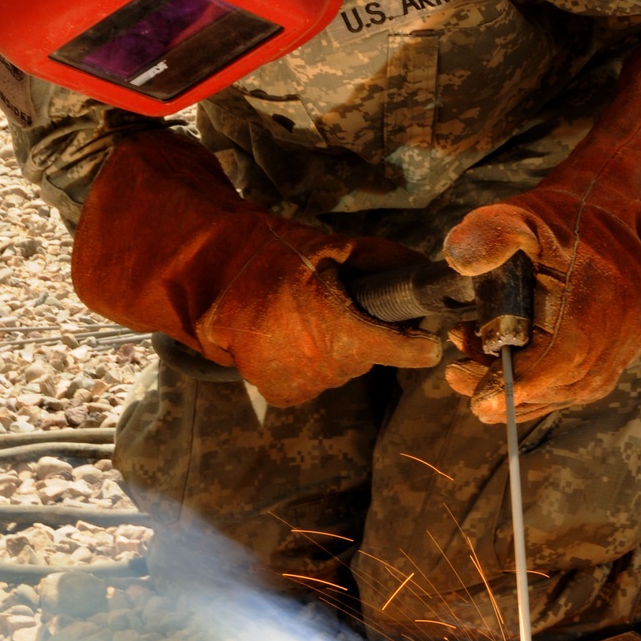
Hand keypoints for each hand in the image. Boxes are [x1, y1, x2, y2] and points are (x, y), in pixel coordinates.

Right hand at [72, 130, 440, 406]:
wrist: (213, 283)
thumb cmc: (278, 258)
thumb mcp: (335, 247)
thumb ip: (386, 261)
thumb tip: (428, 271)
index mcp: (349, 331)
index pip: (414, 352)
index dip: (418, 340)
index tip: (418, 332)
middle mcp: (332, 367)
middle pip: (373, 358)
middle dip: (367, 335)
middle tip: (340, 307)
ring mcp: (306, 384)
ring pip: (342, 369)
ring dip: (334, 349)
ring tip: (307, 319)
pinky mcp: (284, 393)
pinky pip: (313, 380)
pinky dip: (307, 363)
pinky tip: (290, 338)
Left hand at [441, 27, 640, 422]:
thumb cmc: (581, 208)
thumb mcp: (530, 209)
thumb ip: (494, 231)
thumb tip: (457, 256)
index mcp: (591, 314)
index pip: (543, 375)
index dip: (501, 384)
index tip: (466, 377)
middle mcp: (611, 341)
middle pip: (550, 393)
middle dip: (502, 389)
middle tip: (462, 374)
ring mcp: (619, 350)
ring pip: (565, 393)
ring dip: (520, 386)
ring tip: (478, 365)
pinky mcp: (618, 351)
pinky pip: (580, 383)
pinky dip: (544, 381)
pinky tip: (512, 362)